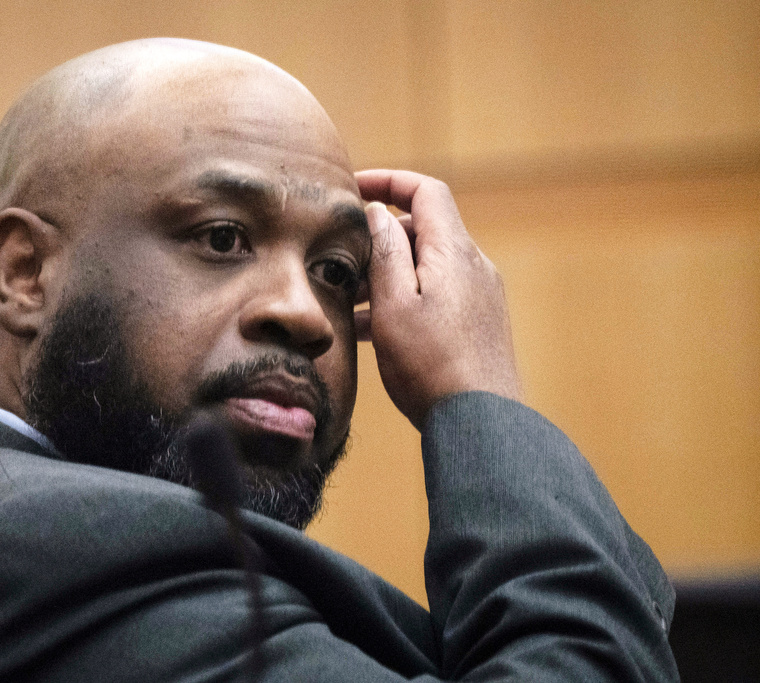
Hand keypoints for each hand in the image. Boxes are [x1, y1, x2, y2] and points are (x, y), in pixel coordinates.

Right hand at [355, 170, 521, 425]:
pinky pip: (435, 294)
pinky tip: (370, 330)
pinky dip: (403, 298)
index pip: (426, 191)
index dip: (388, 181)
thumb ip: (385, 253)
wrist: (481, 422)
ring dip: (386, 273)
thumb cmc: (431, 366)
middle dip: (379, 236)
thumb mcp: (393, 305)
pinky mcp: (477, 323)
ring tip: (348, 301)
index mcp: (453, 252)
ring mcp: (478, 295)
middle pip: (423, 229)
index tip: (352, 190)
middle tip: (341, 257)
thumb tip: (379, 212)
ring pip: (425, 266)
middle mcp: (473, 266)